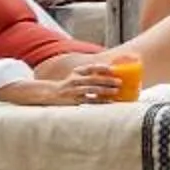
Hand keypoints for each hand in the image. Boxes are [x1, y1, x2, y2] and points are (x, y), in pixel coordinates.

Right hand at [0, 64, 124, 107]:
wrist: (49, 95)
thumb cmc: (68, 85)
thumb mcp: (76, 77)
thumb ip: (88, 74)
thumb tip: (109, 73)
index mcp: (76, 72)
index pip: (90, 68)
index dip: (101, 68)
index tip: (112, 69)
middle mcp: (74, 80)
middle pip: (93, 79)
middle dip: (107, 80)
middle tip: (119, 82)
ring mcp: (73, 91)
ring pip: (91, 90)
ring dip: (105, 90)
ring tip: (116, 91)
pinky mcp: (74, 101)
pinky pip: (89, 101)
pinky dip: (100, 101)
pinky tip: (109, 102)